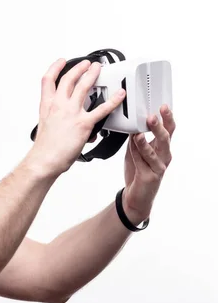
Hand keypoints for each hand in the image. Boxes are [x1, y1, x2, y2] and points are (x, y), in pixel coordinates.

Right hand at [27, 58, 125, 175]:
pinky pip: (102, 109)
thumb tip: (69, 121)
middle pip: (68, 79)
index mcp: (47, 106)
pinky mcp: (84, 123)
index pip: (48, 80)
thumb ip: (57, 118)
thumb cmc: (45, 147)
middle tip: (86, 64)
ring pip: (84, 86)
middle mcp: (58, 105)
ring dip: (92, 74)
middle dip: (79, 68)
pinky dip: (113, 100)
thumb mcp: (45, 126)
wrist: (45, 159)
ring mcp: (71, 112)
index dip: (55, 68)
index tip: (61, 62)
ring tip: (98, 69)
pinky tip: (120, 95)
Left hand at [121, 105, 175, 224]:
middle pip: (165, 138)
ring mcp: (159, 167)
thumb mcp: (136, 152)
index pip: (168, 131)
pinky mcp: (150, 176)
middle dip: (160, 126)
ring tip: (141, 130)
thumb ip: (136, 139)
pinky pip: (143, 161)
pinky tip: (134, 143)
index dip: (168, 118)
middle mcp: (164, 156)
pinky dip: (138, 151)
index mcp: (162, 148)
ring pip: (156, 150)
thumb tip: (132, 123)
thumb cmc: (138, 172)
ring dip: (148, 139)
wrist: (136, 196)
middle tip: (153, 116)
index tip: (164, 106)